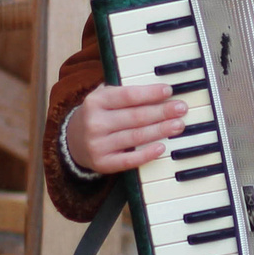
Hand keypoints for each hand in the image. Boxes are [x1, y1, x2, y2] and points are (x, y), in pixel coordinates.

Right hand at [68, 82, 186, 175]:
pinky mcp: (103, 163)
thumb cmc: (98, 115)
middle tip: (181, 109)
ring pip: (136, 137)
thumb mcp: (103, 98)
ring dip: (160, 130)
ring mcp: (98, 145)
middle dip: (161, 112)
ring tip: (178, 125)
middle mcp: (95, 123)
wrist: (73, 141)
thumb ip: (125, 93)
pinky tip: (162, 147)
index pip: (127, 95)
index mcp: (95, 101)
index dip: (150, 93)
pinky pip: (129, 160)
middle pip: (135, 117)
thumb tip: (160, 92)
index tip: (168, 91)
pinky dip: (147, 154)